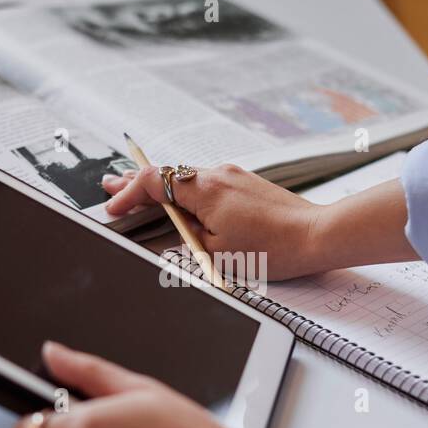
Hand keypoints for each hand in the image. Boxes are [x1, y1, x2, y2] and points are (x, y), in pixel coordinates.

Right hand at [102, 164, 326, 279]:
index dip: (128, 194)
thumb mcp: (218, 254)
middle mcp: (217, 175)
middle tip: (110, 186)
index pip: (154, 182)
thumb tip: (165, 236)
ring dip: (160, 185)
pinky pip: (205, 182)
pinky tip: (179, 199)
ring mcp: (233, 176)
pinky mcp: (246, 183)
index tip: (113, 207)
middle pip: (167, 174)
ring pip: (186, 177)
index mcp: (205, 189)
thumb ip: (185, 241)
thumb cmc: (273, 248)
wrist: (317, 235)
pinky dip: (184, 190)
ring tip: (137, 191)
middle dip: (136, 183)